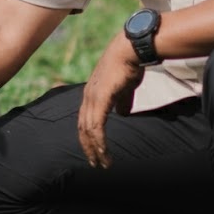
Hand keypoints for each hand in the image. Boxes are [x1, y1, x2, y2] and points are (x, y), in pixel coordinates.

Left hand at [77, 34, 143, 168]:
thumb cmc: (129, 65)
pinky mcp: (100, 99)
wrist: (131, 49)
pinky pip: (96, 126)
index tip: (95, 152)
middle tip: (96, 164)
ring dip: (95, 150)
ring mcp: (92, 98)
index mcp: (91, 94)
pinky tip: (104, 153)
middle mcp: (87, 97)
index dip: (89, 137)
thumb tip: (123, 114)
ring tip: (103, 164)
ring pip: (88, 131)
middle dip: (88, 148)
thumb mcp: (125, 87)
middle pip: (82, 129)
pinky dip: (99, 142)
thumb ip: (122, 101)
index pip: (85, 120)